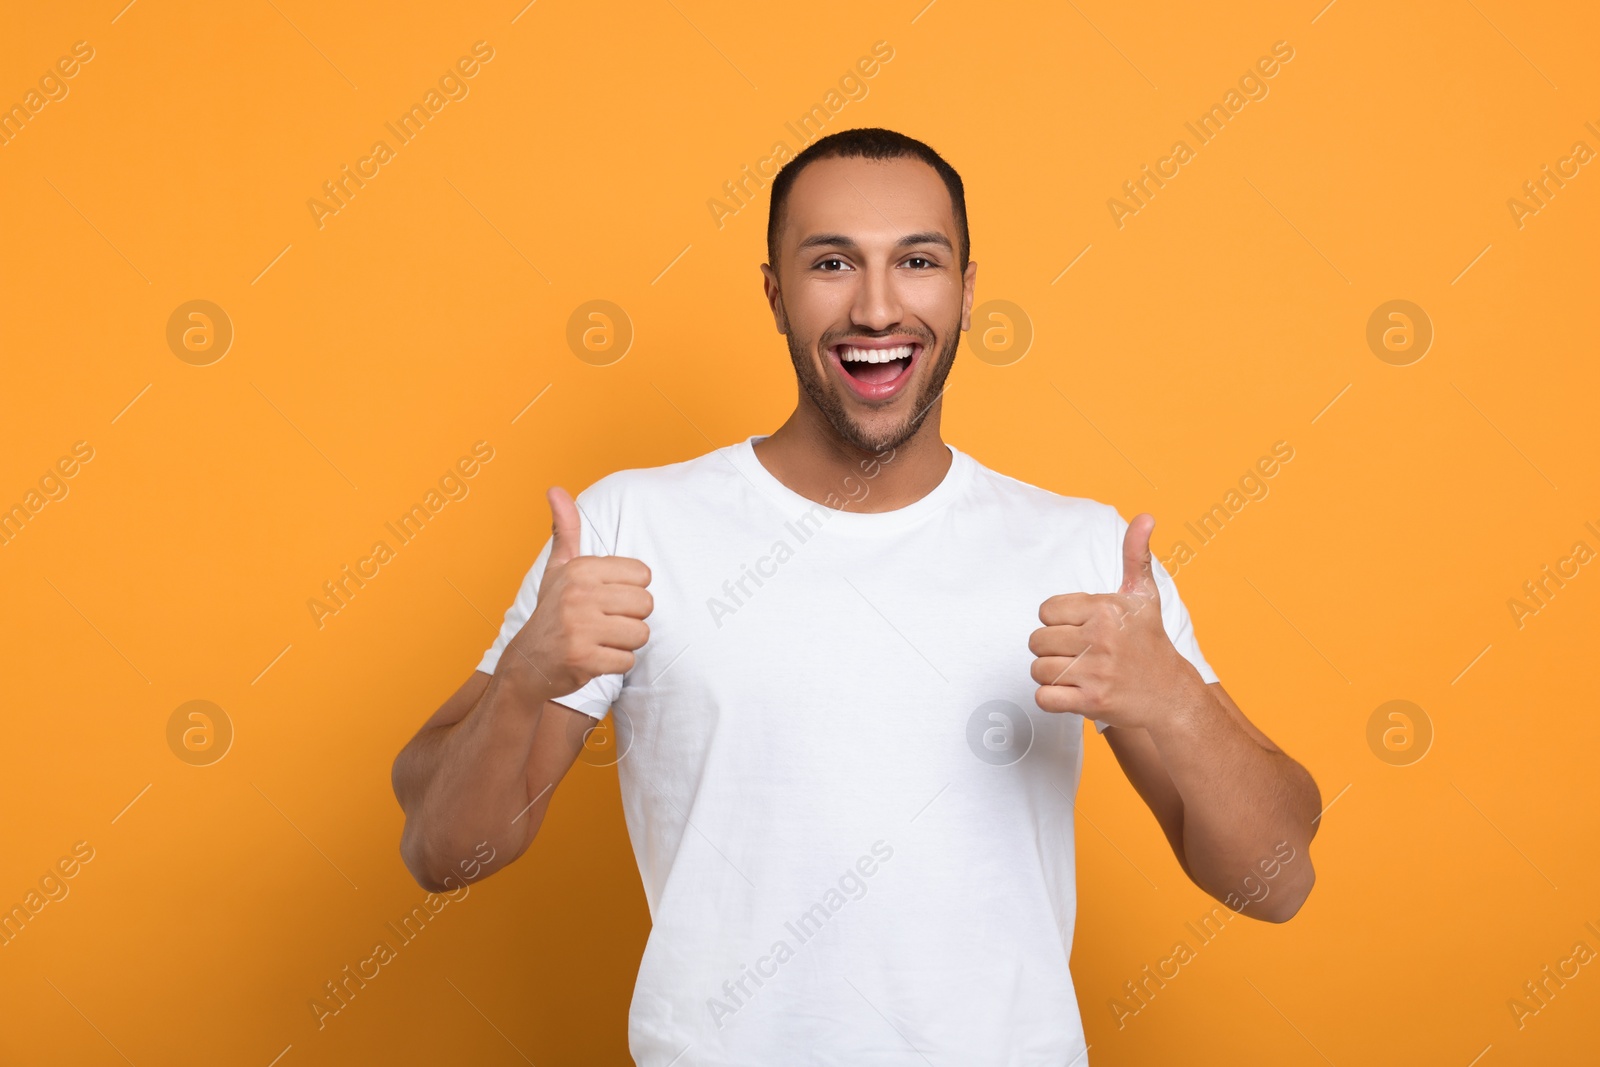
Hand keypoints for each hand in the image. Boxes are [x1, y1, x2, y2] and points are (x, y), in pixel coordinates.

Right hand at [498, 487, 652, 700]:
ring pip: (641, 634)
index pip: (643, 575)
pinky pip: (628, 660)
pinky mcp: (584, 658)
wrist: (527, 663)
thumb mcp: (558, 568)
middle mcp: (579, 594)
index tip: (607, 600)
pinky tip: (594, 657)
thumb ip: (565, 530)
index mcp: (581, 568)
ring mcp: (580, 627)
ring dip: (625, 642)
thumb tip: (555, 489)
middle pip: (646, 604)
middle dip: (631, 618)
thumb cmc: (552, 612)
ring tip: (600, 639)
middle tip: (605, 623)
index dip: (631, 591)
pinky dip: (615, 663)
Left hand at [1028, 514, 1198, 730]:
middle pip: (1036, 641)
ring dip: (1051, 673)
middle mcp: (1100, 638)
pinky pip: (1044, 697)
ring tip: (1075, 671)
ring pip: (1038, 669)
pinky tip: (1071, 691)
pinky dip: (1051, 697)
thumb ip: (1136, 555)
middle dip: (1051, 648)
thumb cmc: (1150, 641)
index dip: (1057, 621)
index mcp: (1105, 609)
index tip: (1079, 628)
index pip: (1045, 611)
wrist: (1171, 693)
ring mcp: (1095, 671)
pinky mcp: (1091, 701)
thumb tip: (1146, 517)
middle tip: (1077, 652)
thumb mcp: (1144, 595)